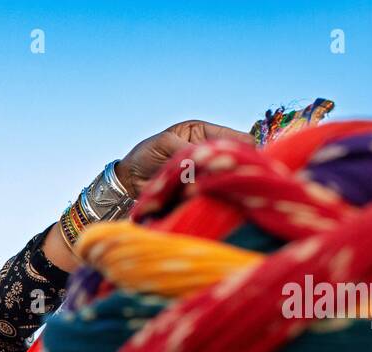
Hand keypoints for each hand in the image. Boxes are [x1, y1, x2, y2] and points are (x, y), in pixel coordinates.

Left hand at [117, 120, 253, 197]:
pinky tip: (207, 198)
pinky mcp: (198, 191)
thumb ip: (187, 151)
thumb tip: (206, 163)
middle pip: (236, 160)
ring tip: (216, 189)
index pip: (237, 138)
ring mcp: (205, 173)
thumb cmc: (144, 154)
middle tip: (232, 178)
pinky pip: (212, 193)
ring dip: (221, 184)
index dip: (244, 149)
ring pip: (226, 179)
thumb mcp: (165, 144)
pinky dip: (210, 196)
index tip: (243, 162)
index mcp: (205, 133)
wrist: (128, 180)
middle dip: (235, 169)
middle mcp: (209, 153)